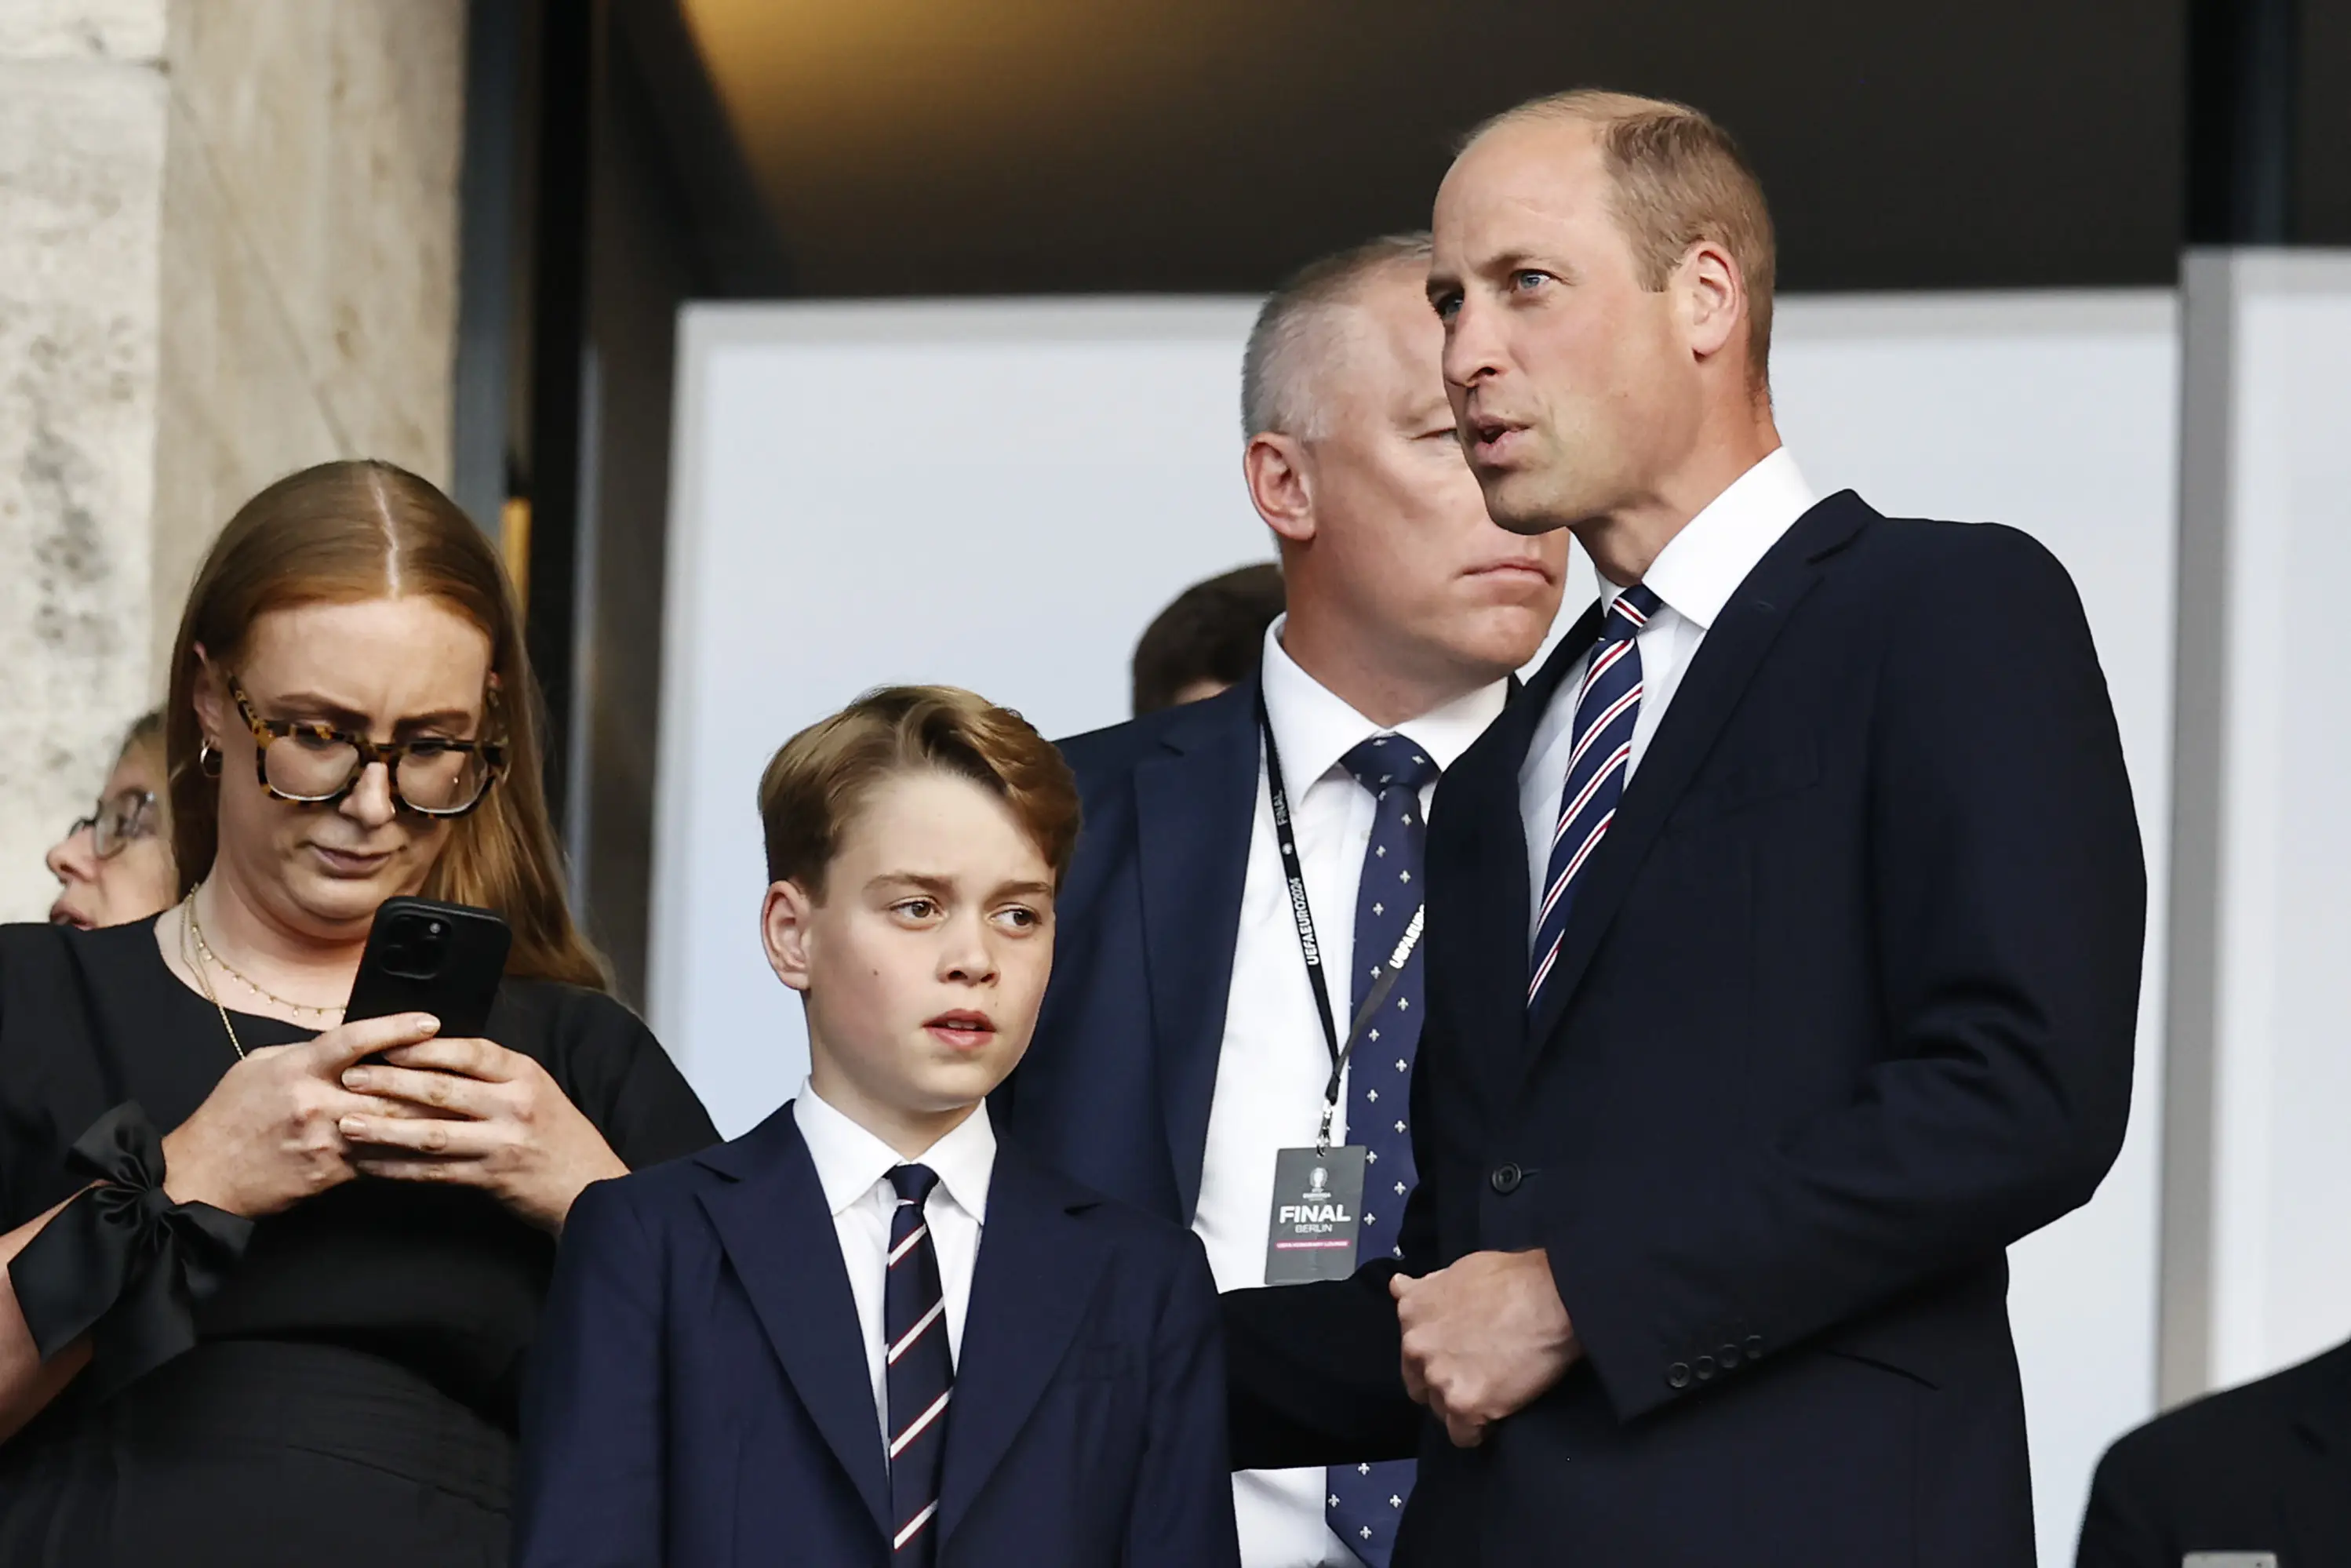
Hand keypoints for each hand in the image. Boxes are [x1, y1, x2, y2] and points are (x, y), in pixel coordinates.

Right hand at [160, 1013, 443, 1216]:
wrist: (205, 1177)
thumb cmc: (230, 1116)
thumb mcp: (259, 1067)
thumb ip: (305, 1053)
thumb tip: (348, 1044)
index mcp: (297, 1070)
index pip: (353, 1040)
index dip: (395, 1029)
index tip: (430, 1021)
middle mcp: (316, 1104)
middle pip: (388, 1089)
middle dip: (431, 1081)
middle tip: (470, 1070)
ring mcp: (327, 1141)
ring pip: (393, 1127)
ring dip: (431, 1119)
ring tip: (469, 1107)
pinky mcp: (333, 1173)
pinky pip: (382, 1160)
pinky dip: (410, 1151)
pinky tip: (438, 1144)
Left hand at [335, 1038, 627, 1232]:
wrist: (589, 1187)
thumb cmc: (558, 1135)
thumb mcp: (537, 1091)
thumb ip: (493, 1077)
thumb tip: (431, 1057)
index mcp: (525, 1075)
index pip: (471, 1052)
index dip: (425, 1049)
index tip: (385, 1045)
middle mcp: (515, 1106)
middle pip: (443, 1089)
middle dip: (391, 1083)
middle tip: (350, 1078)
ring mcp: (502, 1143)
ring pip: (433, 1133)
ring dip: (386, 1128)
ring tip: (348, 1124)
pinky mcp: (490, 1179)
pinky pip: (434, 1173)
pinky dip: (399, 1169)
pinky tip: (371, 1166)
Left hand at [1391, 1249, 1580, 1447]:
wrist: (1552, 1298)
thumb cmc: (1513, 1279)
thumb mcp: (1458, 1271)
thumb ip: (1425, 1288)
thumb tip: (1398, 1286)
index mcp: (1411, 1312)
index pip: (1411, 1351)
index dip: (1437, 1355)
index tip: (1461, 1354)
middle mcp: (1415, 1346)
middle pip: (1420, 1385)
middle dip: (1444, 1383)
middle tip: (1479, 1374)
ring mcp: (1438, 1377)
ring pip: (1441, 1410)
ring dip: (1463, 1404)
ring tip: (1494, 1388)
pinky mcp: (1464, 1404)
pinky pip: (1462, 1435)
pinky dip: (1478, 1430)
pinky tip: (1497, 1412)